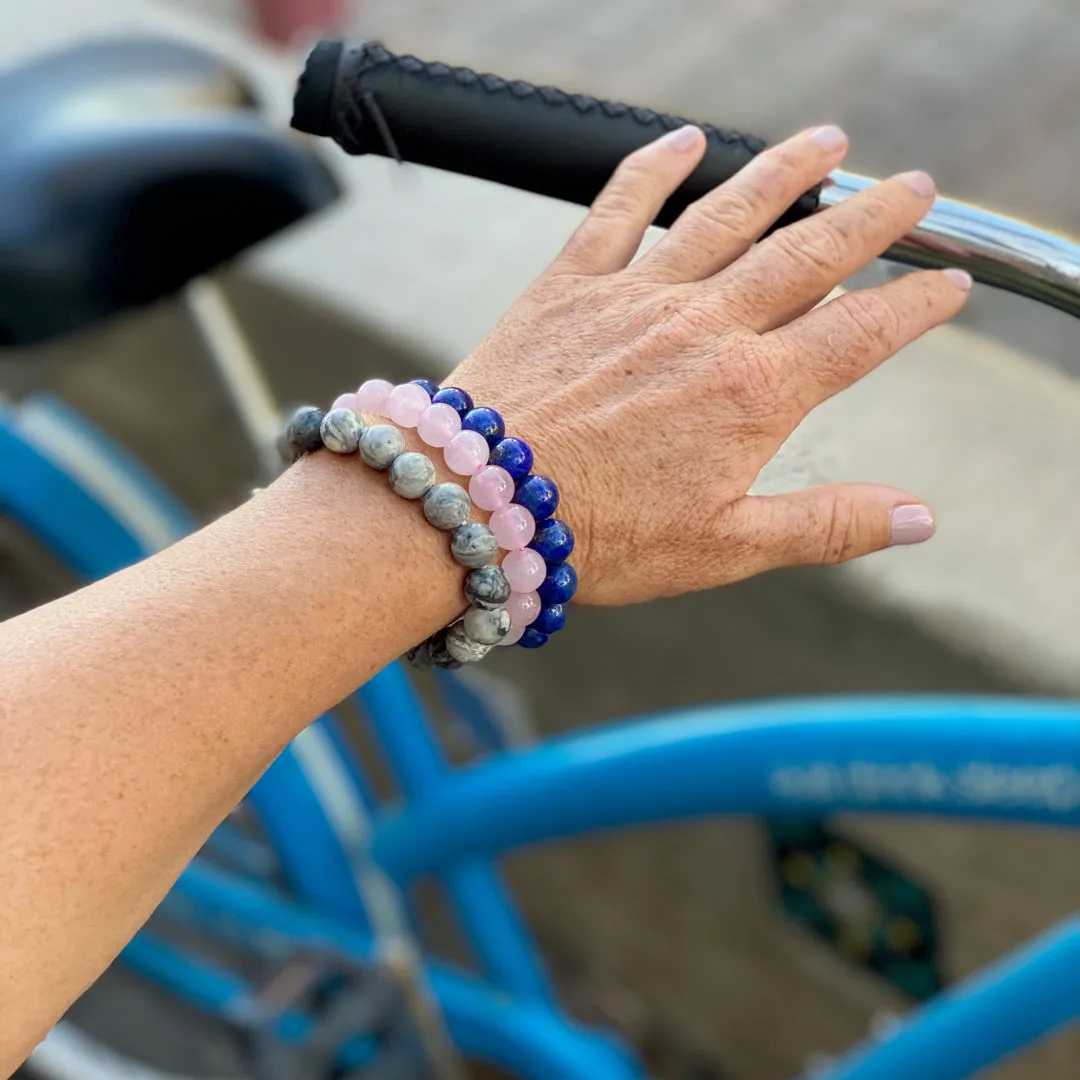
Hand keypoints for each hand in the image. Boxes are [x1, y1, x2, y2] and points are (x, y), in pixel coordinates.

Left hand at [449, 124, 969, 605]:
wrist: (478, 503)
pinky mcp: (571, 283)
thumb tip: (919, 519)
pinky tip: (683, 140)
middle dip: (872, 217)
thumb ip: (828, 525)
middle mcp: (704, 328)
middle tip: (913, 187)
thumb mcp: (726, 548)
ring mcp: (637, 297)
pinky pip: (619, 206)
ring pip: (729, 213)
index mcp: (751, 393)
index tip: (948, 283)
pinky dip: (653, 167)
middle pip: (811, 254)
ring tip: (828, 142)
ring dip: (785, 172)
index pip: (861, 333)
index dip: (914, 305)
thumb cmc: (597, 535)